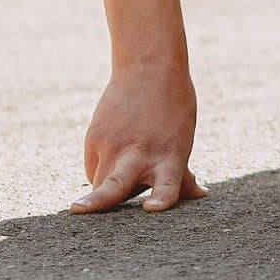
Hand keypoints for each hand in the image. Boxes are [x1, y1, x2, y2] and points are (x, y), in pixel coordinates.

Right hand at [73, 63, 204, 213]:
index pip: (167, 185)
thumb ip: (182, 173)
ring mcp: (113, 145)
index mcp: (170, 158)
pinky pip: (94, 170)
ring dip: (104, 195)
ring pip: (100, 185)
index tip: (151, 208)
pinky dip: (102, 172)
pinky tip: (114, 156)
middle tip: (78, 210)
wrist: (149, 69)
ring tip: (99, 200)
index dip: (161, 199)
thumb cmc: (173, 112)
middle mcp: (140, 155)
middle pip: (114, 186)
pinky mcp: (95, 138)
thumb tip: (201, 194)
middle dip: (97, 201)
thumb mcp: (182, 143)